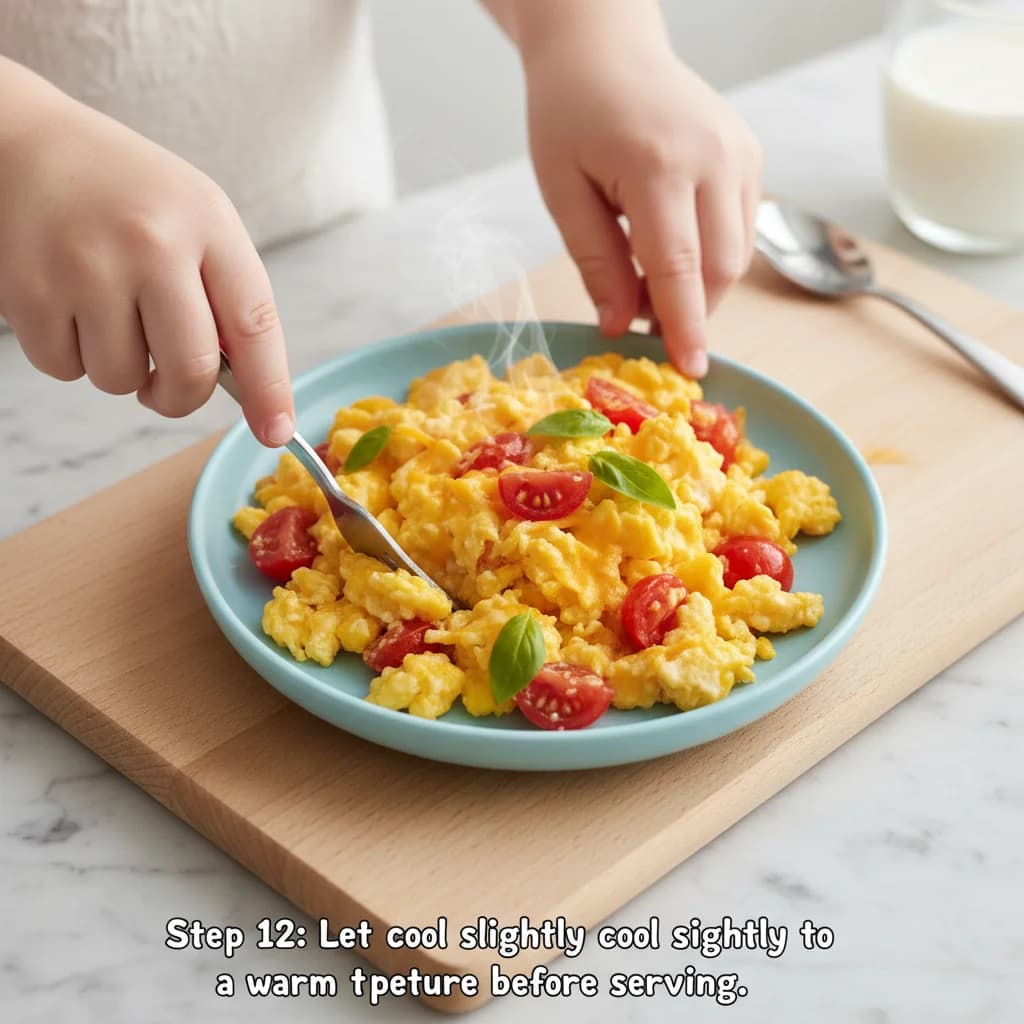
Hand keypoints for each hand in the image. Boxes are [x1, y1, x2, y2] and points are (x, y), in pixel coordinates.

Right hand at [0, 60, 293, 445]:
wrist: (25, 145)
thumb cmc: (128, 196)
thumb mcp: (197, 220)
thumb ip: (226, 296)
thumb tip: (247, 391)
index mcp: (207, 223)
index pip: (253, 324)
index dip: (268, 389)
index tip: (276, 432)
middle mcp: (150, 243)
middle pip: (189, 372)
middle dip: (181, 396)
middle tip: (168, 384)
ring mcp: (86, 267)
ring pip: (122, 380)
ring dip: (121, 369)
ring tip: (109, 314)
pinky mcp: (29, 290)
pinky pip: (65, 369)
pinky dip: (72, 356)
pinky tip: (70, 308)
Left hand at [523, 39, 761, 376]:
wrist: (605, 47)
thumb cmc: (570, 114)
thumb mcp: (563, 192)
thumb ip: (595, 262)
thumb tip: (619, 325)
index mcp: (659, 165)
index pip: (681, 268)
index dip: (684, 326)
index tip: (690, 370)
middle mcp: (715, 157)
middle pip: (721, 268)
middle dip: (687, 310)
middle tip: (637, 317)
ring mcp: (740, 153)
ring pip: (737, 254)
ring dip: (698, 287)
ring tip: (644, 277)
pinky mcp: (749, 156)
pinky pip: (740, 229)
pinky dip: (710, 257)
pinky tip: (669, 249)